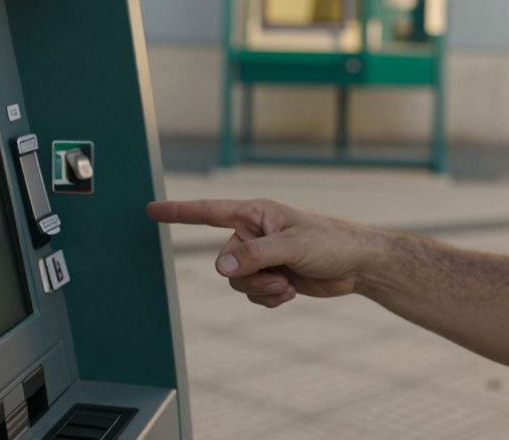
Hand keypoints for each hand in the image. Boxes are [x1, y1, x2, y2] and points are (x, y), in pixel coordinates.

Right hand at [146, 199, 380, 307]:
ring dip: (261, 289)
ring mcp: (262, 256)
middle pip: (224, 262)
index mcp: (255, 214)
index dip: (178, 213)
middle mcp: (254, 233)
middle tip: (281, 275)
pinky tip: (290, 292)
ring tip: (288, 283)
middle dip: (250, 275)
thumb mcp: (292, 246)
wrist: (357, 265)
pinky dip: (268, 298)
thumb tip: (220, 268)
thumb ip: (254, 256)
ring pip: (236, 282)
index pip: (209, 213)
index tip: (150, 210)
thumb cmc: (330, 242)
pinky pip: (252, 294)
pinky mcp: (271, 276)